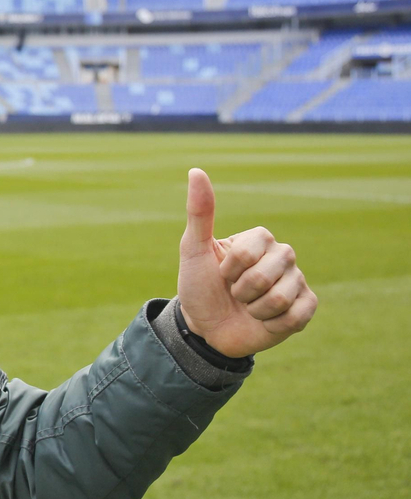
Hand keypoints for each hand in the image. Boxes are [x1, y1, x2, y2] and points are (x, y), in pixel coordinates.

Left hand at [177, 168, 316, 358]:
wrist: (206, 328)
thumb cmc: (199, 285)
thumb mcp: (193, 249)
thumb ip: (199, 212)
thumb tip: (196, 170)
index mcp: (260, 239)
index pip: (250, 251)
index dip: (230, 268)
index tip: (221, 273)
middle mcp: (283, 256)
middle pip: (267, 274)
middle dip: (241, 291)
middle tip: (235, 294)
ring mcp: (297, 281)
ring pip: (281, 298)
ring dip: (255, 309)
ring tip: (248, 307)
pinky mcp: (305, 308)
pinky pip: (297, 316)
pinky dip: (273, 324)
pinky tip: (265, 321)